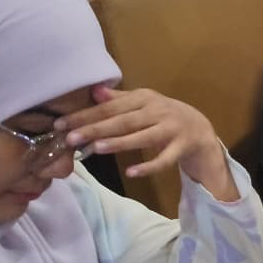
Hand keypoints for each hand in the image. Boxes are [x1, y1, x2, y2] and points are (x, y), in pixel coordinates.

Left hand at [62, 84, 235, 198]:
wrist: (201, 129)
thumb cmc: (163, 116)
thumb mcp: (143, 104)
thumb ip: (119, 99)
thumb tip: (94, 90)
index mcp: (145, 98)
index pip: (111, 107)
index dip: (86, 115)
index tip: (62, 124)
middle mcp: (159, 111)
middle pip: (124, 121)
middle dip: (96, 128)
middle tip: (71, 138)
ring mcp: (172, 129)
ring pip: (143, 137)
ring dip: (119, 142)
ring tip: (96, 148)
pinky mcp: (182, 147)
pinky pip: (164, 159)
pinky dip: (148, 166)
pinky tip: (131, 172)